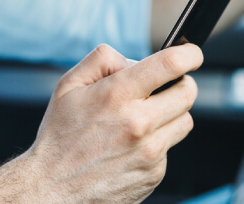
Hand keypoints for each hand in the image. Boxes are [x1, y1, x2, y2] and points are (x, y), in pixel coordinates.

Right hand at [24, 44, 201, 202]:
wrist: (53, 189)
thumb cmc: (59, 138)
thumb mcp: (68, 86)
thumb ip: (101, 60)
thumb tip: (132, 59)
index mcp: (116, 95)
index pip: (170, 65)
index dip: (189, 54)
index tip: (190, 54)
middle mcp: (138, 123)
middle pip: (187, 92)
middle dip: (182, 83)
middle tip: (167, 85)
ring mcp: (149, 151)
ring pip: (184, 120)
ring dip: (172, 113)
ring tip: (144, 118)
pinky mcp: (154, 172)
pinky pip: (169, 148)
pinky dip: (157, 142)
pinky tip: (131, 146)